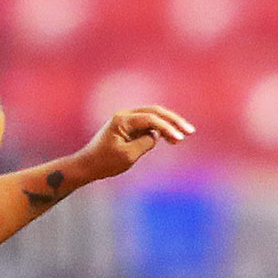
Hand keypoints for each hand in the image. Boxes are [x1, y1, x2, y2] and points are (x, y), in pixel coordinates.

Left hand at [73, 106, 195, 181]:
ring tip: (181, 138)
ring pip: (153, 117)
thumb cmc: (105, 162)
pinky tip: (170, 139)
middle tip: (190, 131)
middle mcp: (125, 116)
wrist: (88, 165)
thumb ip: (145, 143)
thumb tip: (156, 134)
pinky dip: (160, 130)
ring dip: (168, 125)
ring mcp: (127, 120)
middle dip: (173, 121)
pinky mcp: (128, 127)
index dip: (167, 128)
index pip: (151, 118)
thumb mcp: (128, 156)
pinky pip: (148, 125)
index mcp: (122, 120)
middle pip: (155, 112)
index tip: (179, 139)